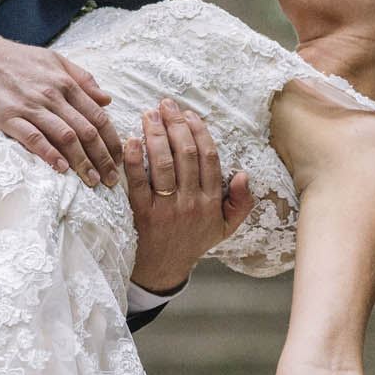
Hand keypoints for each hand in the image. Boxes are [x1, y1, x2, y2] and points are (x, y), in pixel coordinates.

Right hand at [0, 33, 121, 186]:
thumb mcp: (55, 60)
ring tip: (92, 180)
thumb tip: (107, 99)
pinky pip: (33, 138)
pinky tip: (60, 169)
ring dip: (81, 162)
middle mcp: (52, 96)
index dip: (111, 141)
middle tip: (111, 180)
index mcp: (66, 83)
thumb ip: (83, 79)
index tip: (119, 159)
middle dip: (102, 158)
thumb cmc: (17, 60)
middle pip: (86, 131)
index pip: (97, 116)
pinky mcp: (8, 117)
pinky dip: (49, 154)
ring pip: (65, 137)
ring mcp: (30, 107)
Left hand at [126, 98, 251, 292]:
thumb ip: (241, 203)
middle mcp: (191, 204)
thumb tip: (244, 175)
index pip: (209, 158)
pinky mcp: (142, 215)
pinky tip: (131, 140)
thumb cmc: (192, 241)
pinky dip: (133, 159)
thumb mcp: (225, 227)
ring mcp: (166, 209)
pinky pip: (137, 182)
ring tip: (149, 114)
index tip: (189, 114)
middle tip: (165, 104)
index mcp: (211, 202)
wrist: (163, 270)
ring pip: (163, 164)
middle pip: (186, 154)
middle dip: (176, 124)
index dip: (200, 132)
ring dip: (156, 134)